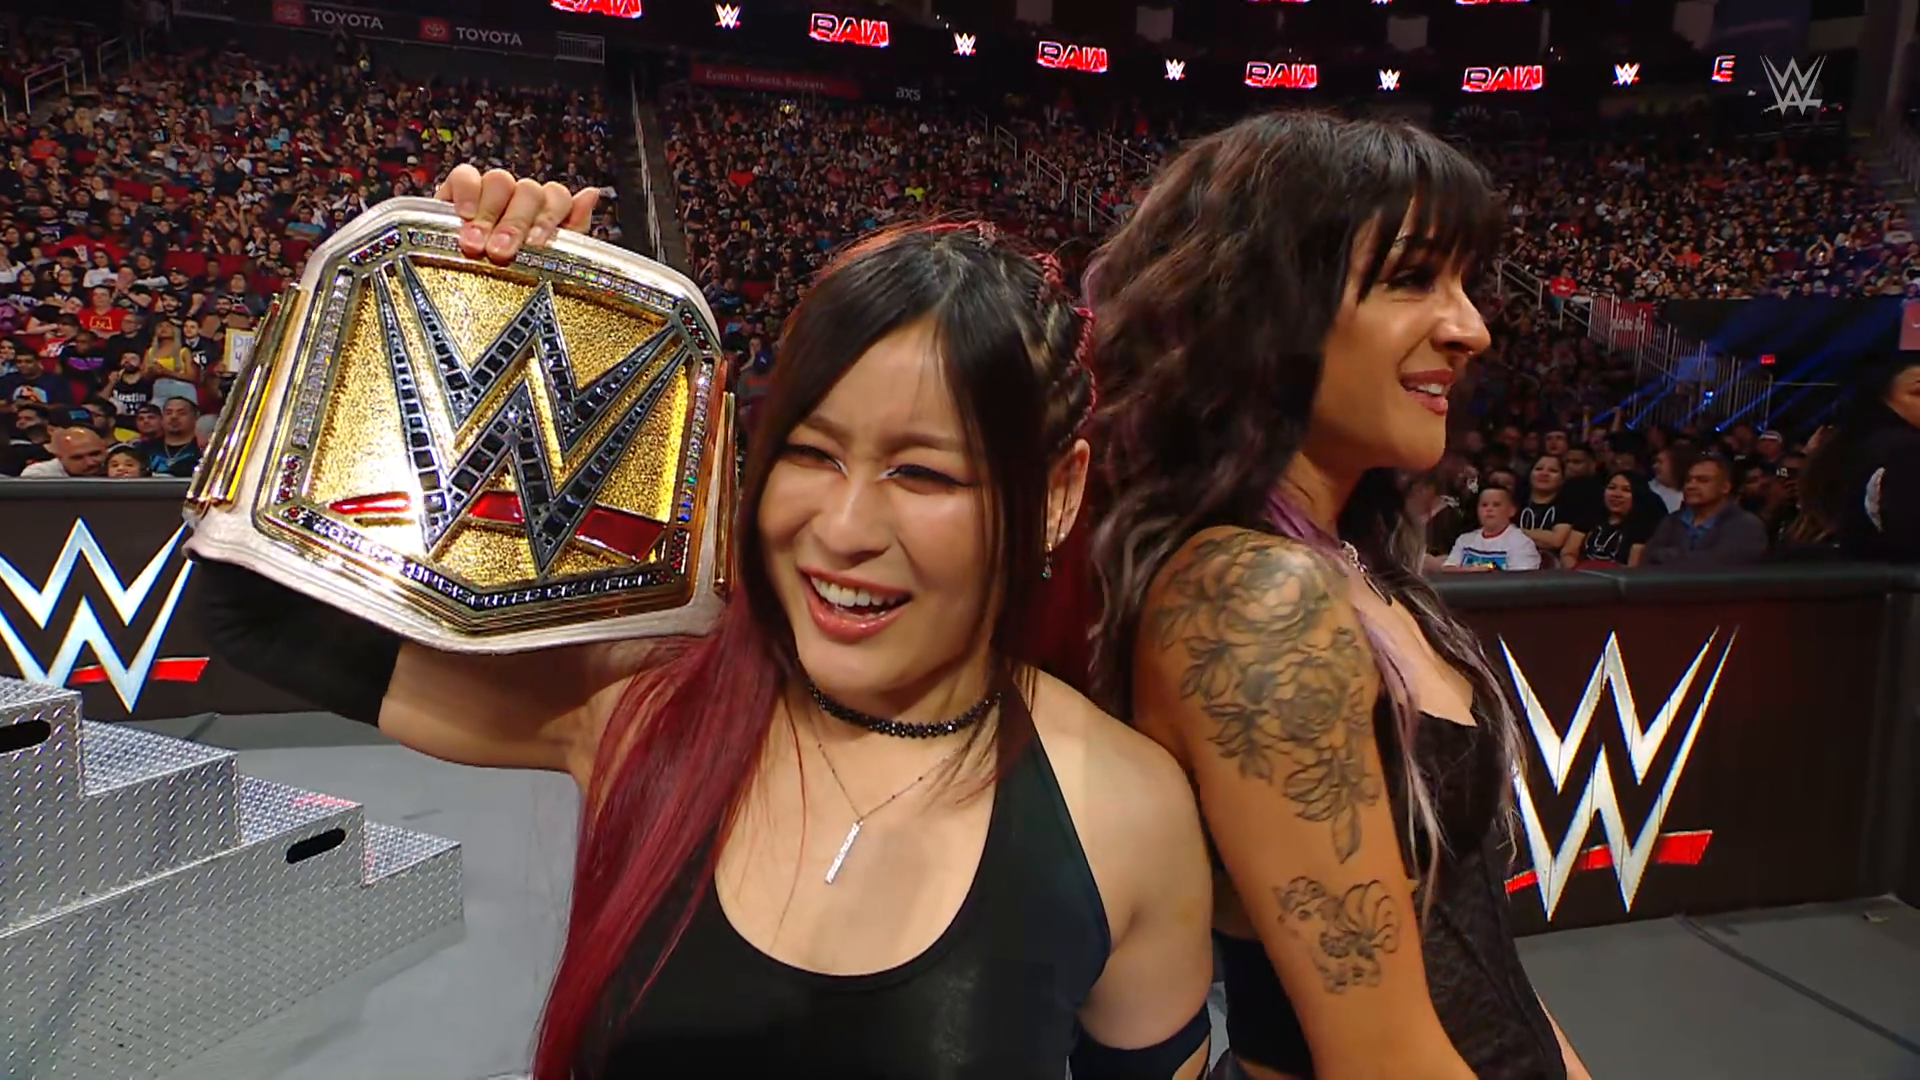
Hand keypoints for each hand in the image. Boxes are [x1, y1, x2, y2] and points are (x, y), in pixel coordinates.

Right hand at [434, 164, 598, 263]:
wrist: (464, 278)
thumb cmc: (509, 272)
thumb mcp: (546, 262)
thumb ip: (572, 230)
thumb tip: (592, 194)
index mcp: (546, 212)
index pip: (558, 197)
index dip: (548, 218)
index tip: (535, 245)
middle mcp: (521, 196)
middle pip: (528, 191)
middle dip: (514, 224)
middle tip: (499, 253)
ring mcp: (492, 190)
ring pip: (500, 180)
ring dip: (488, 215)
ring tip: (474, 245)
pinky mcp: (461, 187)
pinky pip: (465, 175)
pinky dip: (466, 192)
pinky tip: (463, 215)